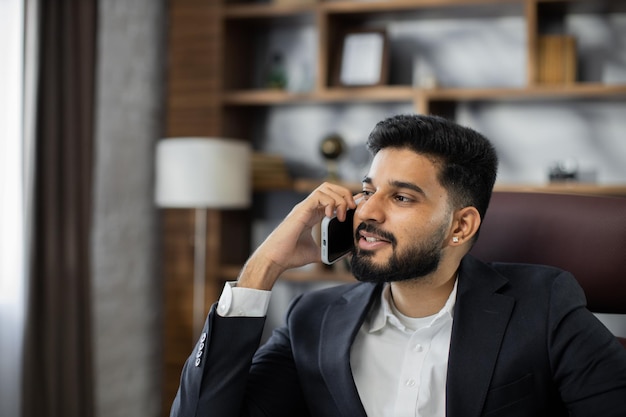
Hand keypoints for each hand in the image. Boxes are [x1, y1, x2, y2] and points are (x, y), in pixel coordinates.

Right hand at [237, 182, 359, 289]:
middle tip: (351, 209)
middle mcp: (309, 208)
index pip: (332, 197)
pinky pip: (318, 196)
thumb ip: (329, 250)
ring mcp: (304, 207)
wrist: (276, 259)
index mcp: (313, 215)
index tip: (355, 209)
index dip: (345, 198)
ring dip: (339, 198)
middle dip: (345, 194)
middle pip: (330, 187)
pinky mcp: (301, 210)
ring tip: (340, 215)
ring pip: (325, 188)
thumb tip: (345, 253)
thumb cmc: (291, 255)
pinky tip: (330, 215)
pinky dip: (329, 202)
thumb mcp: (317, 253)